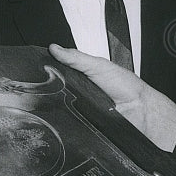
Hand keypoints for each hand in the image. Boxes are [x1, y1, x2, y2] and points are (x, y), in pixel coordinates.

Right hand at [49, 44, 175, 151]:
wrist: (140, 111)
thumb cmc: (126, 86)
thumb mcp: (99, 66)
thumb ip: (77, 58)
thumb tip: (55, 48)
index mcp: (81, 78)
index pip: (56, 74)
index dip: (46, 72)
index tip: (35, 68)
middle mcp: (78, 94)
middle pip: (55, 94)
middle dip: (50, 92)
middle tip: (50, 88)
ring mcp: (79, 110)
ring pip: (60, 111)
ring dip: (60, 108)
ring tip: (65, 103)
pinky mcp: (83, 126)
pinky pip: (70, 126)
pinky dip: (68, 123)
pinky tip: (70, 118)